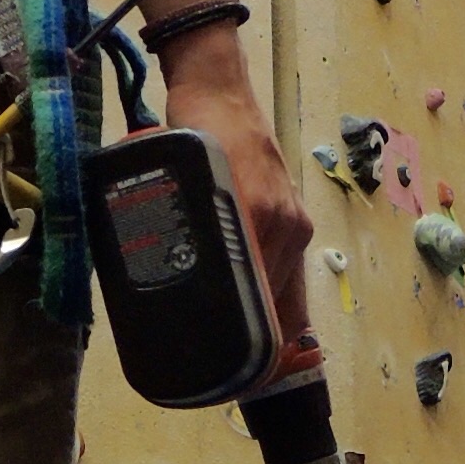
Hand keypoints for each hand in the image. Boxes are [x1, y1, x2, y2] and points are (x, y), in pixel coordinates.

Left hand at [157, 37, 311, 347]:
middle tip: (232, 373)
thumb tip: (171, 288)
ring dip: (268, 320)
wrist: (219, 89)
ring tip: (241, 352)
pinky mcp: (293, 213)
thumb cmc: (194, 133)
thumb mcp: (182, 185)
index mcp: (258, 220)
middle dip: (262, 344)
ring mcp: (293, 219)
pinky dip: (274, 293)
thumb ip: (184, 233)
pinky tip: (257, 313)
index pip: (266, 303)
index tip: (240, 374)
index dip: (256, 348)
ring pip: (287, 290)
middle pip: (281, 305)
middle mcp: (285, 225)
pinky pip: (288, 268)